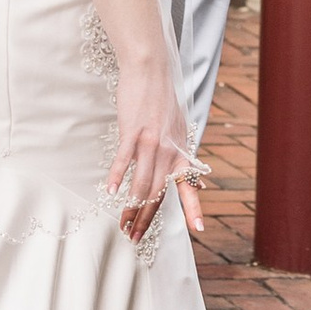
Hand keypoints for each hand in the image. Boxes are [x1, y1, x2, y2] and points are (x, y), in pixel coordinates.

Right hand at [110, 69, 203, 241]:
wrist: (151, 71)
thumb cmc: (162, 101)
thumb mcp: (179, 129)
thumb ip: (181, 155)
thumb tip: (192, 177)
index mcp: (181, 152)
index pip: (188, 185)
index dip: (194, 208)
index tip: (199, 229)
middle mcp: (169, 150)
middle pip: (157, 193)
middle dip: (147, 219)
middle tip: (136, 238)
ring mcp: (150, 142)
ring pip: (142, 183)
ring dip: (132, 208)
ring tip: (123, 224)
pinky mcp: (133, 132)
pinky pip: (124, 160)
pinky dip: (118, 178)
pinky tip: (111, 192)